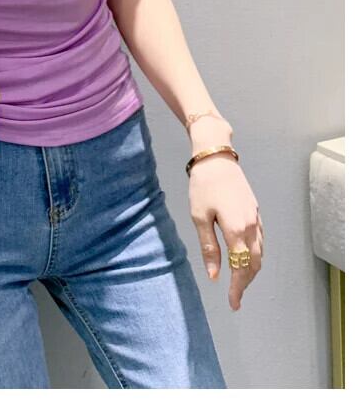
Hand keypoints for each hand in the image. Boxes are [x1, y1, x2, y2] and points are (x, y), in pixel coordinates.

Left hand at [188, 152, 263, 310]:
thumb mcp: (200, 217)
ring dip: (251, 270)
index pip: (241, 268)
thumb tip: (214, 275)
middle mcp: (252, 227)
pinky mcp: (255, 211)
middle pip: (254, 263)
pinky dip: (255, 255)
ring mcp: (256, 218)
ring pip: (260, 253)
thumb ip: (209, 247)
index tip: (232, 303)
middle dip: (246, 282)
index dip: (237, 288)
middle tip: (235, 297)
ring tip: (239, 282)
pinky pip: (260, 240)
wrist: (216, 157)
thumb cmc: (203, 186)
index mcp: (237, 230)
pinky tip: (245, 258)